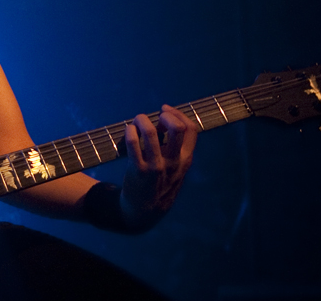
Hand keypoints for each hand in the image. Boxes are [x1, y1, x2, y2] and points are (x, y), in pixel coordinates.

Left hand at [120, 105, 196, 230]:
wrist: (145, 210)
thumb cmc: (159, 182)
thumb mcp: (176, 168)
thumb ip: (175, 147)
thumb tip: (164, 120)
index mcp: (186, 159)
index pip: (191, 129)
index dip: (178, 114)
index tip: (165, 110)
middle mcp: (174, 162)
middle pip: (177, 128)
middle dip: (165, 115)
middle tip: (153, 116)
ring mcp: (157, 166)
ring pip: (152, 133)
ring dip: (142, 120)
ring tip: (137, 121)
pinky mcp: (139, 170)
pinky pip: (133, 143)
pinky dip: (130, 131)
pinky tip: (129, 130)